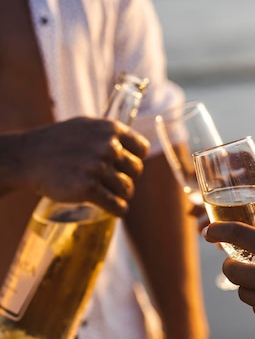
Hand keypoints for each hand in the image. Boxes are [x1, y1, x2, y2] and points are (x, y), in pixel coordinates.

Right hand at [24, 117, 149, 215]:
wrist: (28, 157)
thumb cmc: (58, 142)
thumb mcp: (85, 127)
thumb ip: (108, 134)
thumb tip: (133, 145)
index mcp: (111, 129)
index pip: (141, 149)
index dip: (136, 159)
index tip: (128, 166)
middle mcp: (108, 147)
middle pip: (136, 171)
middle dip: (126, 177)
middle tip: (113, 182)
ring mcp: (98, 168)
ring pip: (127, 189)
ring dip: (121, 195)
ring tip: (111, 195)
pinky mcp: (88, 189)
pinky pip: (116, 205)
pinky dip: (118, 210)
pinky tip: (116, 210)